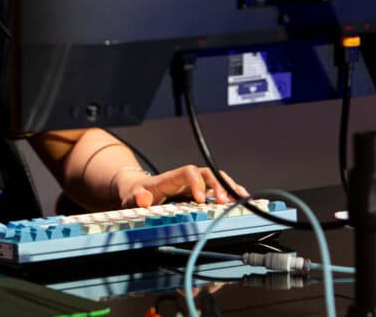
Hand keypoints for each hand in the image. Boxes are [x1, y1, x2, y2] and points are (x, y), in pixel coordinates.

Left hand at [116, 165, 248, 208]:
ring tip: (243, 200)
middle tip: (226, 202)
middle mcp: (186, 179)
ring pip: (216, 180)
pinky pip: (218, 190)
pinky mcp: (200, 193)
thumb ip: (137, 198)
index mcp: (171, 178)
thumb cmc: (136, 195)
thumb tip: (143, 198)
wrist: (137, 192)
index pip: (188, 172)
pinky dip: (231, 194)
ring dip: (230, 188)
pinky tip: (242, 201)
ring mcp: (194, 185)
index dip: (197, 183)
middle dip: (219, 186)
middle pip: (207, 173)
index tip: (201, 200)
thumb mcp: (132, 197)